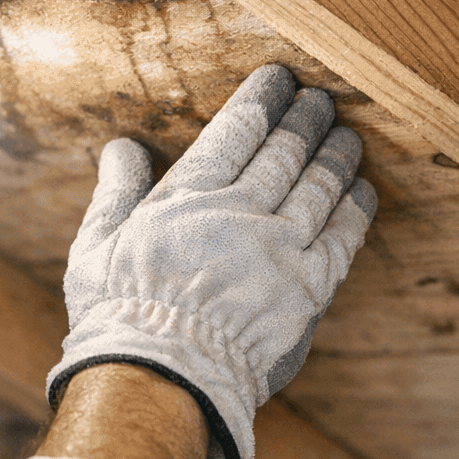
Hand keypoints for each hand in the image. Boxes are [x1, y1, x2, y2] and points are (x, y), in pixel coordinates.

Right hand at [48, 65, 375, 458]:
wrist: (162, 380)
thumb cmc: (119, 317)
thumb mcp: (96, 246)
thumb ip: (116, 191)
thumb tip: (121, 146)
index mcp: (188, 196)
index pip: (237, 129)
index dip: (263, 98)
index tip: (280, 79)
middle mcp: (241, 212)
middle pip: (286, 150)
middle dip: (307, 118)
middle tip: (322, 99)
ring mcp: (280, 249)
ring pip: (320, 185)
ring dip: (336, 154)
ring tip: (347, 135)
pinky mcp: (308, 289)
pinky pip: (343, 236)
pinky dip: (355, 207)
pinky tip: (361, 189)